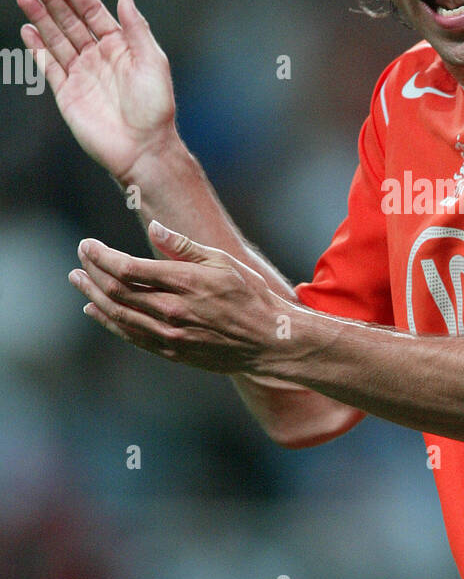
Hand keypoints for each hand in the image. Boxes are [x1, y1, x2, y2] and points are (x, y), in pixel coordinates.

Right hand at [18, 0, 176, 182]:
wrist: (142, 148)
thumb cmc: (155, 107)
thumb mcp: (153, 61)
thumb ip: (136, 29)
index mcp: (121, 46)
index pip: (92, 11)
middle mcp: (98, 56)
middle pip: (70, 20)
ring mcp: (81, 74)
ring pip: (56, 39)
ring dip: (40, 17)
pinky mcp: (67, 93)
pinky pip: (49, 66)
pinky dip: (38, 48)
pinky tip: (28, 29)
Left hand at [69, 220, 299, 373]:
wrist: (269, 342)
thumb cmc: (251, 296)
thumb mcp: (223, 261)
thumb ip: (185, 246)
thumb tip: (153, 227)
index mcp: (185, 282)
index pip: (127, 268)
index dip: (101, 255)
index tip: (88, 244)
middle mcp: (172, 310)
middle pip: (115, 291)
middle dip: (92, 271)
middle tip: (80, 257)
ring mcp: (170, 334)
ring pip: (117, 314)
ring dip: (92, 295)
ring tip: (78, 280)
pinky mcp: (172, 351)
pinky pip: (130, 335)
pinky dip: (108, 321)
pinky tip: (95, 310)